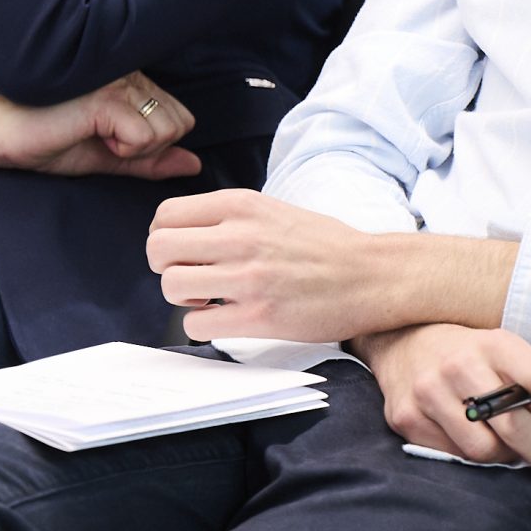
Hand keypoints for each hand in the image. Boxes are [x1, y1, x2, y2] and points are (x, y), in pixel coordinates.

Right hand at [0, 71, 199, 178]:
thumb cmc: (44, 139)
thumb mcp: (104, 157)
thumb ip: (150, 159)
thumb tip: (194, 164)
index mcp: (132, 82)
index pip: (179, 117)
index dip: (152, 142)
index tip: (112, 142)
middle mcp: (131, 74)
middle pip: (180, 123)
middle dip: (149, 145)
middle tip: (105, 141)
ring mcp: (120, 82)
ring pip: (167, 129)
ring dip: (134, 147)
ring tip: (95, 136)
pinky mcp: (105, 98)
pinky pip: (144, 135)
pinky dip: (121, 149)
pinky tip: (89, 135)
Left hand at [149, 189, 397, 346]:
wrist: (373, 275)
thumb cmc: (327, 246)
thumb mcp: (275, 211)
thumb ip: (231, 217)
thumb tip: (186, 234)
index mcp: (243, 205)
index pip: (165, 214)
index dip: (165, 237)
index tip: (183, 251)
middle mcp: (240, 237)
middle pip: (157, 249)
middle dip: (166, 268)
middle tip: (192, 276)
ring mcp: (248, 278)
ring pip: (171, 286)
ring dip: (184, 299)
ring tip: (210, 299)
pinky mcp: (258, 316)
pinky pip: (196, 324)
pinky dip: (203, 325)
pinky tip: (226, 317)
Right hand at [358, 322, 530, 495]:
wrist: (404, 340)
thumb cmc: (471, 353)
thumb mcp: (508, 357)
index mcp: (495, 344)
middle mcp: (461, 365)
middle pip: (514, 425)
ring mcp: (430, 391)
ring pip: (483, 450)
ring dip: (507, 459)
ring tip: (512, 451)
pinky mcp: (406, 417)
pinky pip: (452, 456)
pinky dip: (473, 458)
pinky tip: (477, 442)